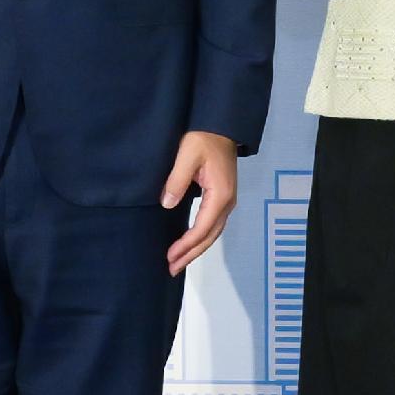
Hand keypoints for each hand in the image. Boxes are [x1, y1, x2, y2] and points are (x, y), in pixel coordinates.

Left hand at [162, 131, 239, 273]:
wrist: (221, 126)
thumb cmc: (203, 139)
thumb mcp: (187, 156)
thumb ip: (177, 180)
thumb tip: (167, 203)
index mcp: (220, 195)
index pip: (202, 228)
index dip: (186, 244)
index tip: (169, 256)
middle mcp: (227, 202)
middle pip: (210, 236)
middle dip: (191, 254)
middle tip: (171, 268)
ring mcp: (227, 200)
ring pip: (213, 232)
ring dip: (196, 249)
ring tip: (178, 262)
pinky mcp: (223, 197)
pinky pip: (213, 224)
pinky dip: (201, 238)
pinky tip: (189, 243)